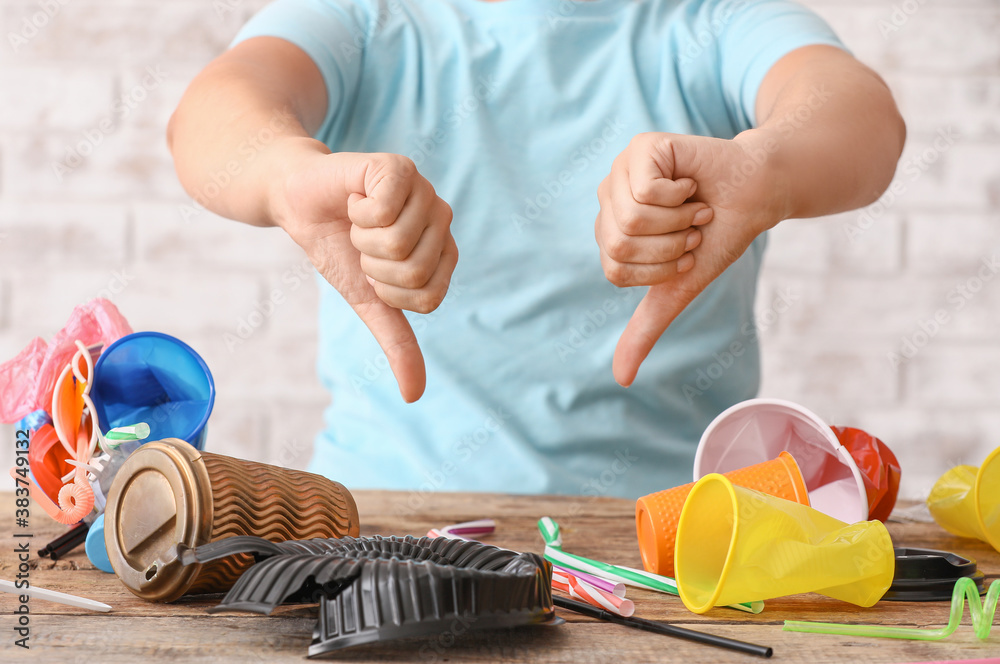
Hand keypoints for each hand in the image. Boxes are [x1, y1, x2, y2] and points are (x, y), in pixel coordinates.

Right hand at [268, 138, 457, 401]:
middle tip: (361, 242)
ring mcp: (423, 189)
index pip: (428, 296)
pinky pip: (384, 209)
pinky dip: (356, 211)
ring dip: (362, 237)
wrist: (297, 204)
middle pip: (414, 270)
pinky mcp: (397, 167)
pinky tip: (353, 198)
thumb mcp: (368, 301)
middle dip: (373, 265)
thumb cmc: (338, 249)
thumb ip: (397, 343)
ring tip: (356, 220)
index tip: (372, 269)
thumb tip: (414, 396)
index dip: (388, 291)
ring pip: (399, 241)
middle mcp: (441, 218)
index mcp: (443, 252)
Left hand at [597, 132, 786, 386]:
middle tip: (690, 228)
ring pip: (633, 217)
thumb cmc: (718, 237)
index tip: (683, 252)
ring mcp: (620, 170)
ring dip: (679, 219)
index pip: (616, 270)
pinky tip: (691, 184)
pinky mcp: (640, 147)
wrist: (758, 193)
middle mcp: (607, 200)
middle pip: (622, 244)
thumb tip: (621, 379)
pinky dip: (682, 195)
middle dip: (671, 245)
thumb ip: (646, 328)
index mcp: (609, 233)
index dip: (660, 268)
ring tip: (693, 207)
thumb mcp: (679, 288)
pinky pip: (647, 189)